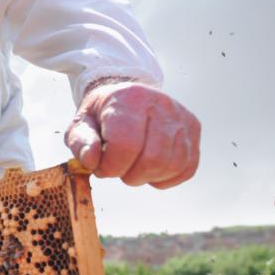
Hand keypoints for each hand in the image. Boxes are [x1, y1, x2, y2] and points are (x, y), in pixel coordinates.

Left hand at [65, 82, 200, 188]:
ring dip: (147, 177)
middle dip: (129, 175)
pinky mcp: (193, 130)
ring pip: (172, 165)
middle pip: (152, 159)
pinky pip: (186, 169)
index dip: (110, 167)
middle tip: (117, 168)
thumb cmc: (102, 115)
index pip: (126, 145)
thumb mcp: (81, 124)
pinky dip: (165, 178)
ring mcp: (181, 117)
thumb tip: (90, 161)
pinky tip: (149, 168)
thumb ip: (81, 142)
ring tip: (132, 167)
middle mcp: (161, 104)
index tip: (101, 167)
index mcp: (129, 98)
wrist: (127, 97)